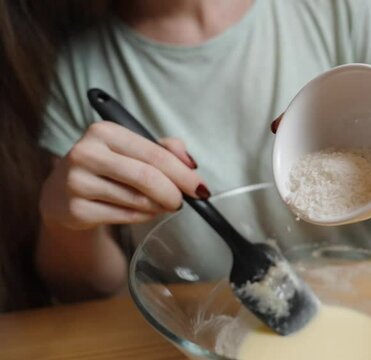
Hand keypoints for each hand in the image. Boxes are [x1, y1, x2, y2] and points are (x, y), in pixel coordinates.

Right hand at [40, 122, 208, 229]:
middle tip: (183, 202)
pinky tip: (144, 212)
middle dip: (174, 193)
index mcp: (104, 132)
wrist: (63, 193)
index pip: (154, 154)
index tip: (201, 188)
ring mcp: (77, 182)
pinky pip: (125, 217)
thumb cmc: (109, 166)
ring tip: (162, 204)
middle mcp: (87, 153)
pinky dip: (144, 217)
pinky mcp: (75, 209)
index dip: (183, 174)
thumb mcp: (134, 149)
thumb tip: (190, 162)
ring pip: (137, 200)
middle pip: (147, 177)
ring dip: (159, 206)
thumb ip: (166, 149)